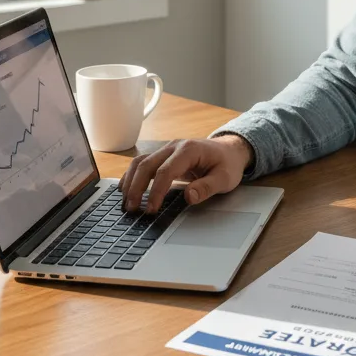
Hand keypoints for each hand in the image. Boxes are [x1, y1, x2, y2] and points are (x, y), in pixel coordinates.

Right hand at [119, 134, 254, 212]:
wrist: (230, 150)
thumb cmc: (228, 164)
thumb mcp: (226, 178)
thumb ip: (208, 187)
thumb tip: (189, 196)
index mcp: (189, 150)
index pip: (166, 171)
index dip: (156, 191)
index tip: (151, 209)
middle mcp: (174, 146)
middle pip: (147, 164)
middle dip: (136, 187)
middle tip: (132, 209)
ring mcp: (167, 150)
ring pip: (140, 162)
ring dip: (130, 181)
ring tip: (126, 202)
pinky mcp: (163, 156)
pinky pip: (143, 163)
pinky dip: (132, 176)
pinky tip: (125, 190)